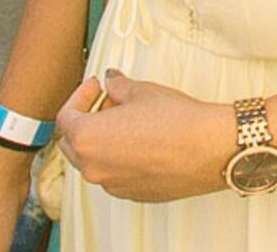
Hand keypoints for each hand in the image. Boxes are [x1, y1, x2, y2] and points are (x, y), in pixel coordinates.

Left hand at [59, 69, 244, 203]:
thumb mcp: (141, 91)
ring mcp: (113, 185)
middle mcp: (94, 168)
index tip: (96, 86)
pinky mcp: (133, 194)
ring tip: (127, 121)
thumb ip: (117, 86)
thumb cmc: (177, 120)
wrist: (210, 149)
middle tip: (106, 102)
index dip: (80, 96)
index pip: (66, 117)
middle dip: (85, 120)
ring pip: (93, 161)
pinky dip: (118, 158)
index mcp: (87, 139)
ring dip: (101, 141)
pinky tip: (140, 142)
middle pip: (72, 144)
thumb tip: (111, 82)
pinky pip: (114, 175)